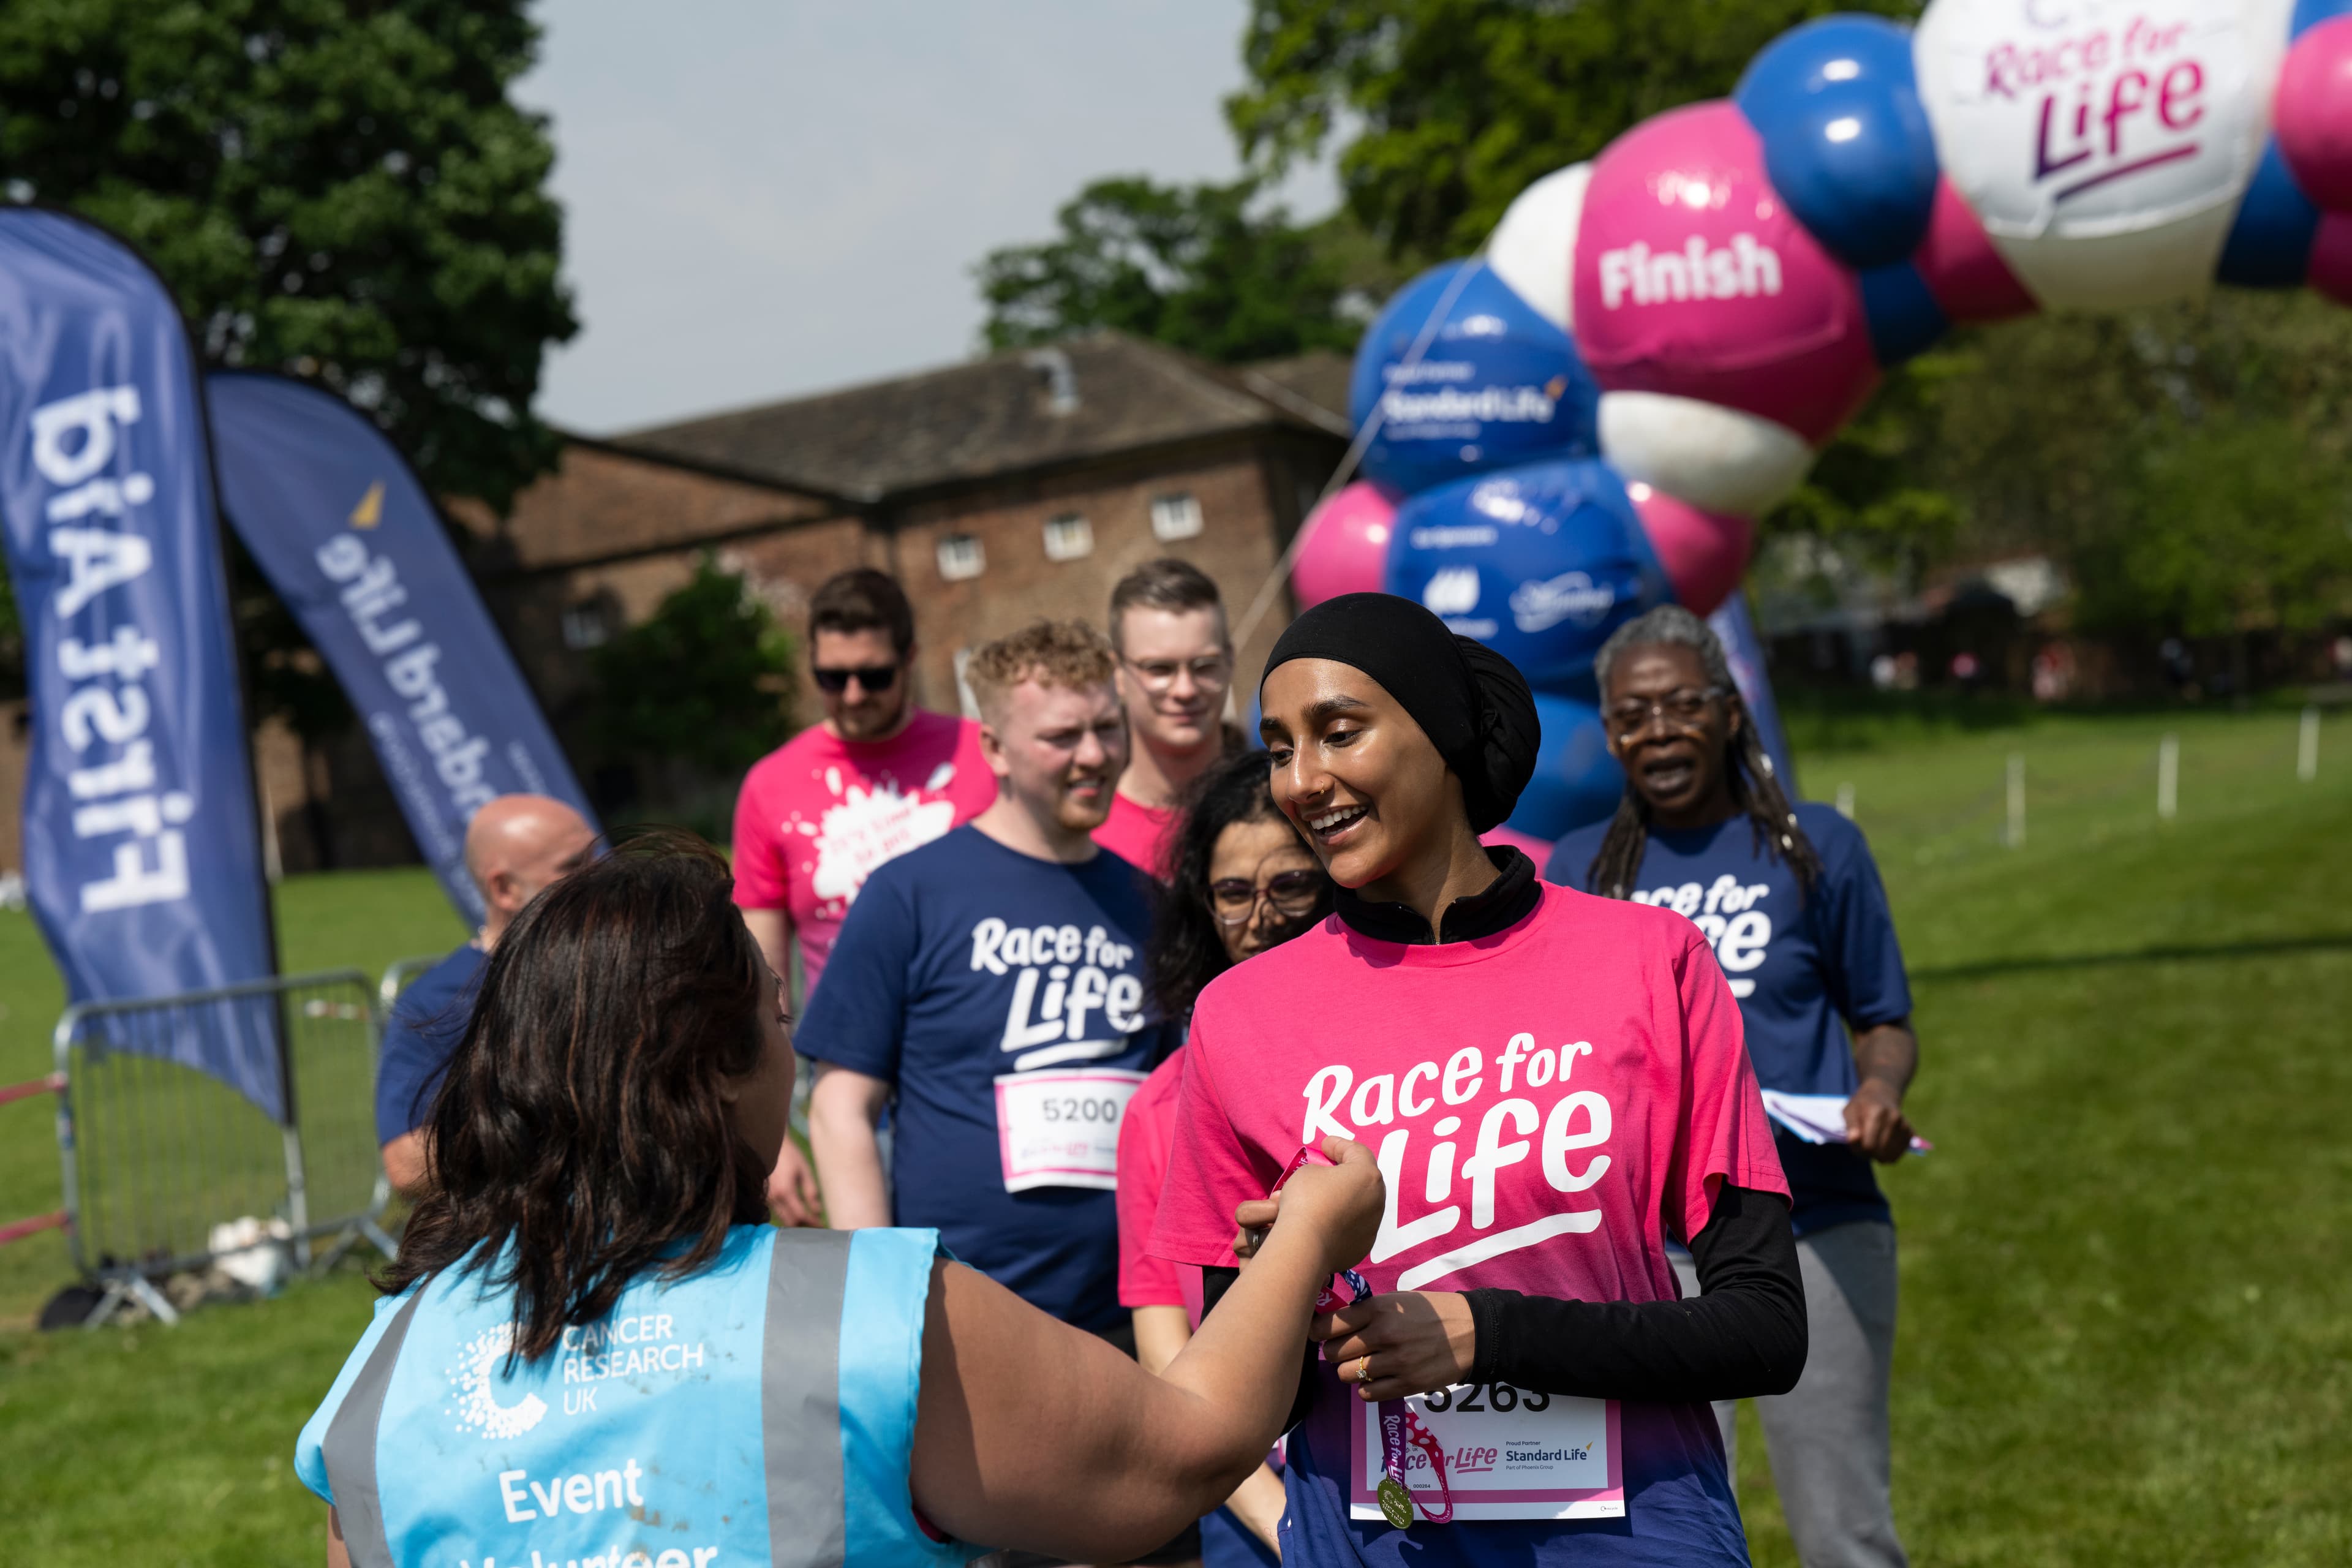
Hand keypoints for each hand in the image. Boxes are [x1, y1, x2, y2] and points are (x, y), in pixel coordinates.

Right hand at [767, 1140, 823, 1226]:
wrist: (771, 1145)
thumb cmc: (791, 1156)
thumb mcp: (804, 1171)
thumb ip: (811, 1192)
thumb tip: (817, 1211)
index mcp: (786, 1191)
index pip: (800, 1215)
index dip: (812, 1222)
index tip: (821, 1225)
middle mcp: (774, 1197)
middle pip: (789, 1222)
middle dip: (803, 1226)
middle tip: (815, 1225)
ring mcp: (766, 1198)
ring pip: (782, 1218)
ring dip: (795, 1221)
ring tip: (808, 1219)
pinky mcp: (764, 1196)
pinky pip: (776, 1211)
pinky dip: (786, 1214)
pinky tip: (795, 1211)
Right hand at [1232, 1136, 1381, 1275]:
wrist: (1305, 1246)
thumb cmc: (1306, 1200)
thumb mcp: (1308, 1172)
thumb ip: (1321, 1171)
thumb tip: (1324, 1182)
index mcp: (1367, 1175)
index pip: (1357, 1152)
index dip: (1339, 1145)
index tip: (1324, 1146)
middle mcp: (1377, 1200)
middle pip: (1362, 1180)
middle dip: (1344, 1173)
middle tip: (1325, 1169)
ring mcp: (1372, 1225)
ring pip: (1359, 1205)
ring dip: (1343, 1199)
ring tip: (1321, 1199)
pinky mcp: (1363, 1247)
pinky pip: (1352, 1227)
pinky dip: (1341, 1221)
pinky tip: (1324, 1221)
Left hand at [1311, 1292, 1475, 1402]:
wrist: (1472, 1332)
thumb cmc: (1431, 1312)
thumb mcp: (1398, 1301)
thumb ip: (1367, 1312)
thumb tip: (1332, 1324)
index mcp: (1378, 1308)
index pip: (1329, 1324)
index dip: (1317, 1330)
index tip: (1317, 1333)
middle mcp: (1383, 1334)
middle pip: (1333, 1352)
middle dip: (1332, 1352)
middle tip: (1341, 1350)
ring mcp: (1395, 1361)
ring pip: (1346, 1375)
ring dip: (1348, 1371)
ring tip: (1360, 1364)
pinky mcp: (1407, 1384)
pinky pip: (1368, 1393)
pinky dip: (1366, 1388)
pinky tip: (1376, 1378)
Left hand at [1845, 1078, 1912, 1163]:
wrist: (1882, 1094)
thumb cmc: (1862, 1105)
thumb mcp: (1849, 1110)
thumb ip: (1850, 1126)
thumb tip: (1854, 1139)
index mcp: (1877, 1112)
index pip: (1869, 1145)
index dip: (1859, 1150)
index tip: (1856, 1144)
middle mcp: (1894, 1119)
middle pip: (1880, 1153)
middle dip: (1868, 1154)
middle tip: (1863, 1145)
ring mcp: (1904, 1126)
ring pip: (1890, 1157)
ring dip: (1878, 1156)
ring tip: (1872, 1144)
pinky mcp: (1911, 1132)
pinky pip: (1898, 1155)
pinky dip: (1889, 1154)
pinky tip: (1883, 1144)